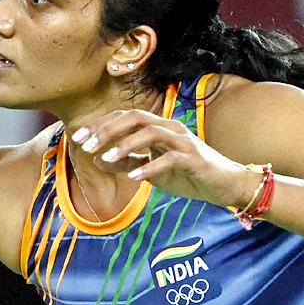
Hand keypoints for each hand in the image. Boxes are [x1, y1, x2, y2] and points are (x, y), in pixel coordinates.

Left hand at [73, 109, 259, 208]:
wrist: (226, 186)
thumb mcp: (150, 170)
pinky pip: (169, 158)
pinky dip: (149, 166)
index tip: (77, 138)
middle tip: (85, 146)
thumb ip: (126, 163)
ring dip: (124, 146)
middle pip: (134, 118)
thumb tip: (96, 161)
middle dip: (107, 130)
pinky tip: (133, 178)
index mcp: (157, 127)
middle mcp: (169, 127)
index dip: (99, 125)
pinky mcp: (195, 159)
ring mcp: (183, 141)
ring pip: (150, 133)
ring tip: (104, 160)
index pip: (123, 118)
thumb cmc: (187, 175)